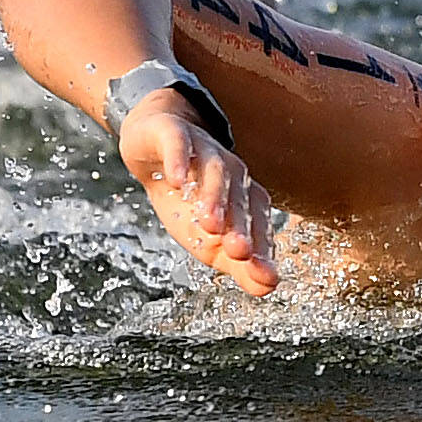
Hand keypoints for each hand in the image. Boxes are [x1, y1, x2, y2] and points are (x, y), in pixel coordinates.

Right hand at [119, 88, 279, 297]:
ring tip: (209, 222)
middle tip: (239, 252)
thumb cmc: (187, 199)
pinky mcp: (174, 134)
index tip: (266, 277)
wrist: (154, 147)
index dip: (262, 250)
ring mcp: (204, 150)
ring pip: (214, 172)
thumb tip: (268, 287)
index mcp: (244, 199)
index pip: (258, 225)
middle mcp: (230, 173)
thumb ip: (239, 264)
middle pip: (239, 199)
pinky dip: (179, 161)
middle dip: (240, 226)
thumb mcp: (208, 238)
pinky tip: (177, 180)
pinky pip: (179, 145)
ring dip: (214, 197)